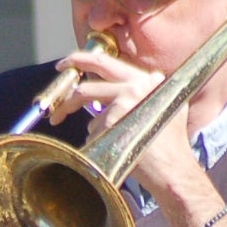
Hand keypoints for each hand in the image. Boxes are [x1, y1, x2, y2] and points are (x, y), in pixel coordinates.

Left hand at [48, 50, 194, 192]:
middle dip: (65, 101)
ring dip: (96, 131)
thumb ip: (147, 90)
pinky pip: (94, 132)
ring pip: (91, 115)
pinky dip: (100, 144)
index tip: (64, 65)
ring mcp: (121, 103)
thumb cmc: (171, 142)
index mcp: (145, 80)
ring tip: (113, 144)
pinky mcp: (111, 122)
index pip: (104, 62)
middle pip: (85, 89)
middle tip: (54, 113)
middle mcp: (134, 86)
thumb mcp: (167, 105)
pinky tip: (117, 151)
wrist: (172, 167)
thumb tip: (131, 83)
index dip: (78, 59)